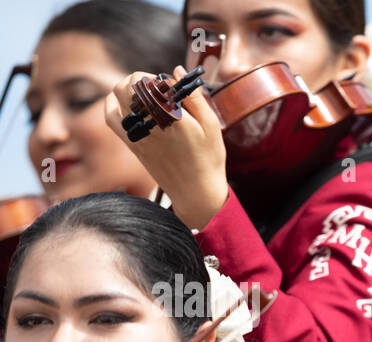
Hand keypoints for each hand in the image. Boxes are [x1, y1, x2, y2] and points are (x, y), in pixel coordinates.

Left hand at [106, 66, 228, 229]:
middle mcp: (150, 123)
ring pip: (117, 95)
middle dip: (142, 80)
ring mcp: (137, 133)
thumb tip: (176, 70)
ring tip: (144, 96)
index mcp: (173, 116)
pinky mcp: (131, 143)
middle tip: (158, 89)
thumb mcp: (212, 126)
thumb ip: (195, 96)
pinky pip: (110, 116)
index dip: (163, 80)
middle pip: (130, 84)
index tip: (173, 88)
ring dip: (127, 88)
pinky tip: (126, 105)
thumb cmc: (209, 158)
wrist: (196, 191)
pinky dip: (113, 104)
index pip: (153, 82)